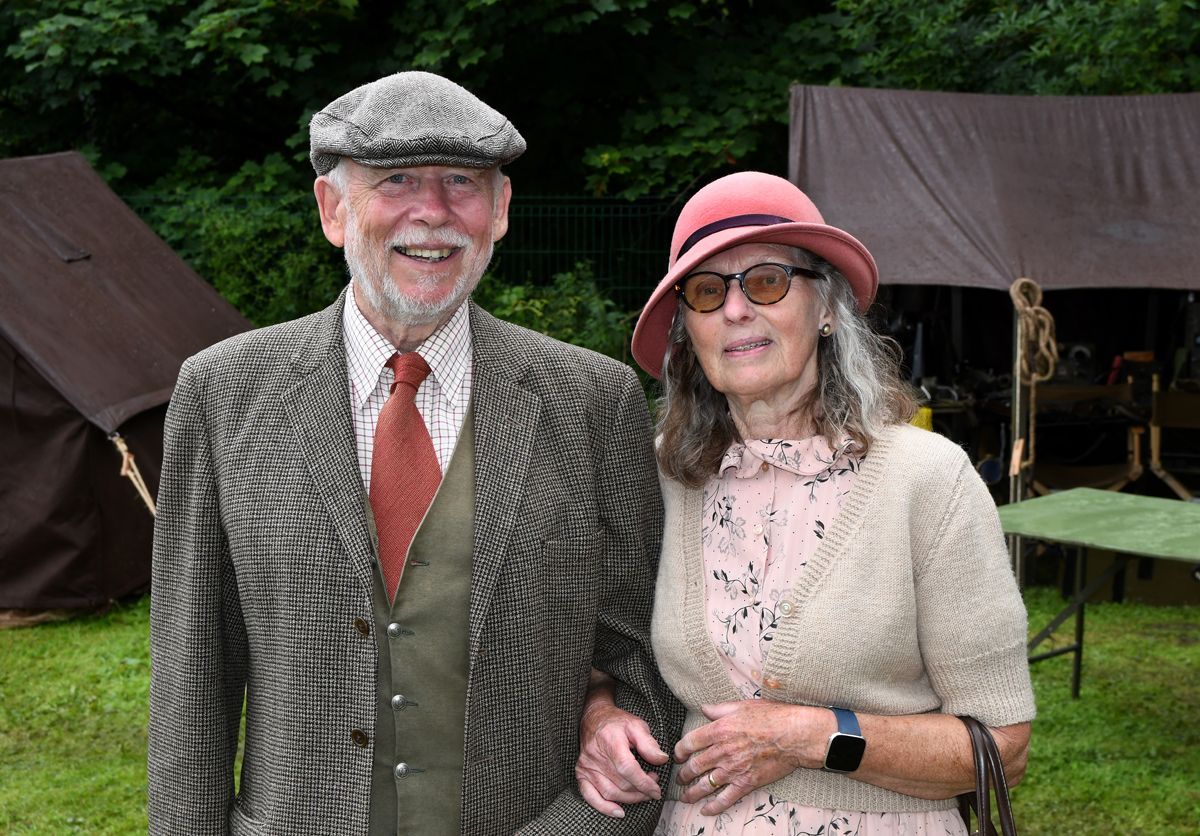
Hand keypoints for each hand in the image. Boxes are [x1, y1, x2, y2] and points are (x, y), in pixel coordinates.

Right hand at [576, 699, 668, 817]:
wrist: (593, 719)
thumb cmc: (617, 723)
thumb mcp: (636, 725)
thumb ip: (649, 743)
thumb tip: (662, 760)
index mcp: (610, 741)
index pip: (627, 768)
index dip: (644, 783)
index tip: (656, 789)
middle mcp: (596, 755)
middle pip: (621, 784)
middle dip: (641, 790)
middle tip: (653, 786)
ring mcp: (586, 766)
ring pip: (610, 793)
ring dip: (630, 799)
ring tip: (642, 793)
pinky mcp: (581, 773)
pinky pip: (590, 796)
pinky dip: (604, 807)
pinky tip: (619, 811)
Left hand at [674, 700, 825, 814]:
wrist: (794, 735)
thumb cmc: (771, 717)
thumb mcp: (742, 706)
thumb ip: (719, 709)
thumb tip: (704, 708)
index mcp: (719, 730)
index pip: (690, 743)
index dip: (680, 751)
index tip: (678, 755)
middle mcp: (722, 751)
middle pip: (694, 766)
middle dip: (683, 774)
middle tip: (680, 777)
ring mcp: (733, 769)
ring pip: (705, 785)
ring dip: (692, 792)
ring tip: (685, 796)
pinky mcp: (746, 783)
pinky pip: (725, 799)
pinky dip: (713, 806)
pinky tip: (705, 810)